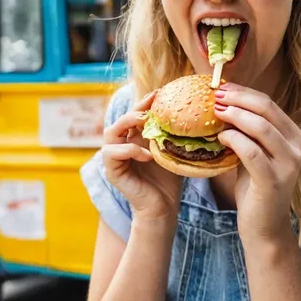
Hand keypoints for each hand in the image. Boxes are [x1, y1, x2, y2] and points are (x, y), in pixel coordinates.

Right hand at [102, 91, 181, 222]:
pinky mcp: (112, 171)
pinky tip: (146, 155)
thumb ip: (173, 135)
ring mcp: (115, 158)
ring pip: (110, 132)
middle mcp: (122, 145)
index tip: (158, 94)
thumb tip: (190, 113)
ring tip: (144, 123)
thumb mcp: (172, 151)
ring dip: (127, 124)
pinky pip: (112, 152)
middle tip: (149, 109)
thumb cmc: (169, 180)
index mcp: (135, 138)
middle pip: (120, 120)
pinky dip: (129, 150)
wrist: (163, 207)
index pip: (135, 115)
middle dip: (134, 110)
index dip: (144, 103)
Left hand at [214, 84, 300, 242]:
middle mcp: (298, 147)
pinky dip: (234, 139)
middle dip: (238, 98)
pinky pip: (251, 151)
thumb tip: (222, 105)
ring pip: (261, 127)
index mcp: (294, 136)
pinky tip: (221, 137)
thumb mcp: (254, 154)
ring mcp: (289, 164)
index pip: (268, 104)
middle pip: (266, 109)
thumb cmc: (256, 189)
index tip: (222, 88)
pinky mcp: (274, 180)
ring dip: (234, 115)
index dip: (243, 92)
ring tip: (215, 112)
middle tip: (215, 95)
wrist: (264, 228)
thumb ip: (246, 132)